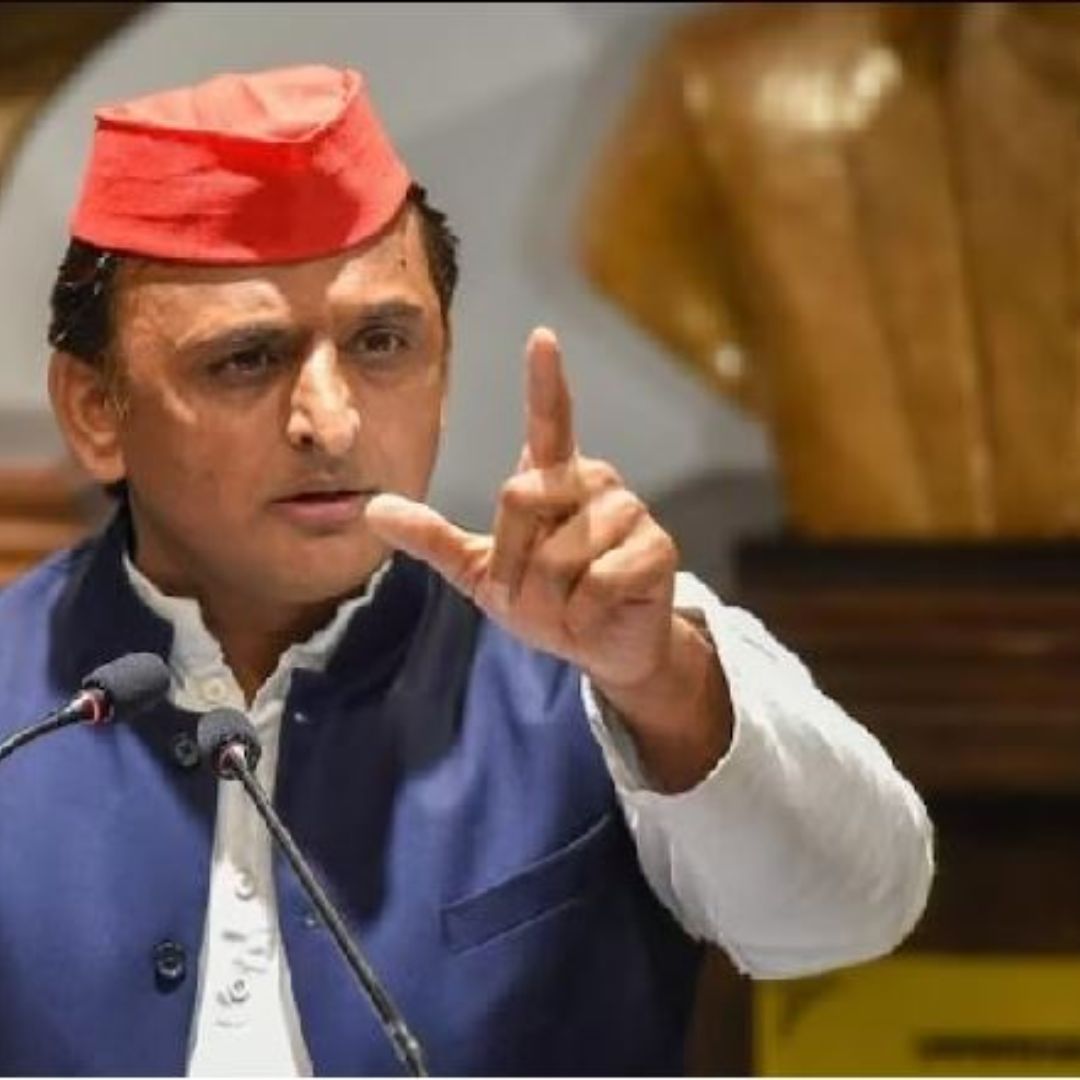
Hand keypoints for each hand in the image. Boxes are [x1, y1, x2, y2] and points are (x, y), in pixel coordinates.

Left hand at [365, 327, 729, 790]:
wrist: (599, 649)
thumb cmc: (546, 602)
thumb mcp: (481, 572)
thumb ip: (434, 539)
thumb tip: (372, 508)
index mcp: (552, 478)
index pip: (550, 420)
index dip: (545, 381)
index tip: (541, 337)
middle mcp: (593, 481)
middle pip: (519, 496)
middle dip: (510, 561)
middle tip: (528, 592)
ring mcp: (630, 511)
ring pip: (560, 552)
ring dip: (549, 598)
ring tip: (569, 604)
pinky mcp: (657, 548)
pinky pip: (598, 582)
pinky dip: (582, 614)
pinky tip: (598, 613)